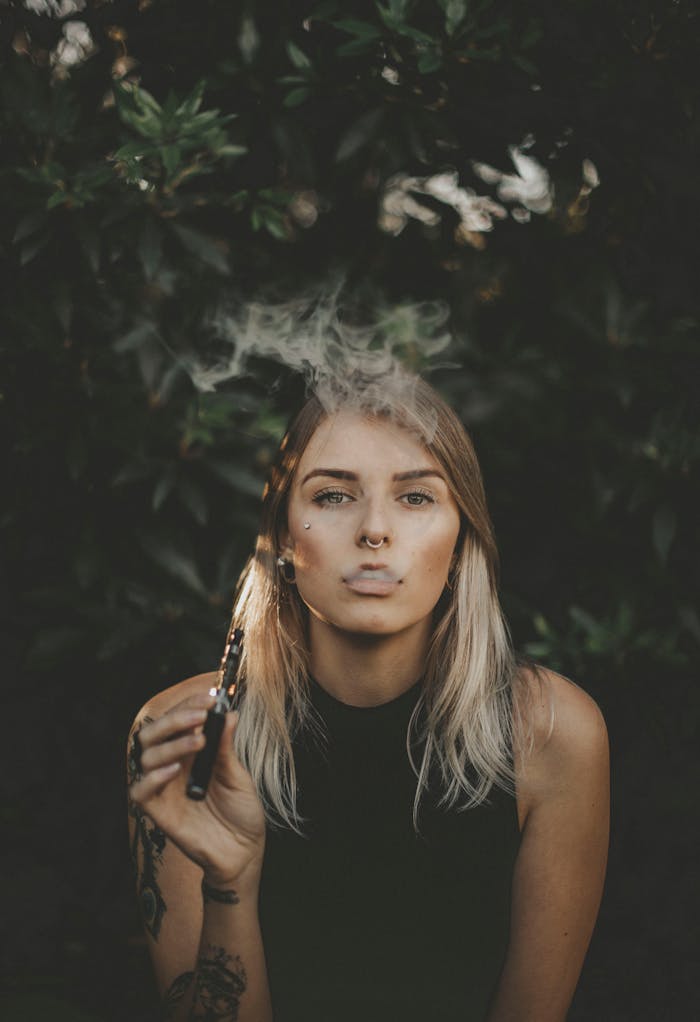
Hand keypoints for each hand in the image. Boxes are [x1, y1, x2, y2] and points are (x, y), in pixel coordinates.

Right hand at [128, 693, 265, 887]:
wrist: (244, 851)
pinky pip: (140, 792)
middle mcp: (173, 767)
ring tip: (198, 741)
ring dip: (171, 744)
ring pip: (146, 757)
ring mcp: (164, 789)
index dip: (189, 705)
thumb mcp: (238, 774)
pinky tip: (173, 771)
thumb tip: (229, 713)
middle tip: (200, 715)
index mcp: (190, 753)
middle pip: (154, 734)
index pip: (178, 721)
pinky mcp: (158, 813)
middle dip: (175, 719)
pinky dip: (151, 778)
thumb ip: (226, 746)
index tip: (209, 698)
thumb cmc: (241, 811)